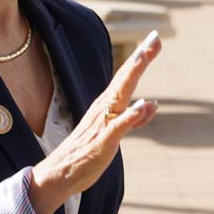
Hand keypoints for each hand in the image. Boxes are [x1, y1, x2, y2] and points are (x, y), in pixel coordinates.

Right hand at [28, 31, 161, 213]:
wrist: (58, 176)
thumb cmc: (86, 153)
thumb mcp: (114, 133)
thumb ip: (134, 119)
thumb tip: (151, 103)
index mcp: (107, 105)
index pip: (126, 77)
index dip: (141, 58)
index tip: (155, 38)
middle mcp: (104, 109)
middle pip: (124, 79)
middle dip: (140, 58)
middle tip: (155, 38)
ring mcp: (102, 125)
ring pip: (119, 96)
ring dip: (132, 76)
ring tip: (144, 57)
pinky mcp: (101, 143)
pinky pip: (117, 128)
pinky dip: (130, 116)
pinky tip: (142, 105)